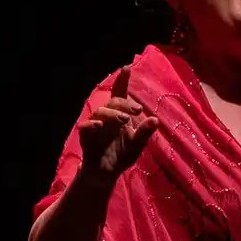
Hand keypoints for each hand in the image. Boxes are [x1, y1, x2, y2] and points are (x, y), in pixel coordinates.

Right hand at [78, 64, 159, 183]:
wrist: (108, 173)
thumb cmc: (122, 154)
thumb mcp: (138, 144)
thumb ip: (145, 132)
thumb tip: (155, 120)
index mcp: (120, 115)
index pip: (120, 95)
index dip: (122, 81)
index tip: (127, 67)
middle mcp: (107, 117)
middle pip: (113, 102)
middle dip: (125, 104)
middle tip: (137, 110)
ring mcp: (96, 126)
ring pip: (100, 111)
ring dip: (113, 114)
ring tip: (125, 120)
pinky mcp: (87, 137)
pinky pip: (85, 126)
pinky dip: (92, 124)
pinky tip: (100, 125)